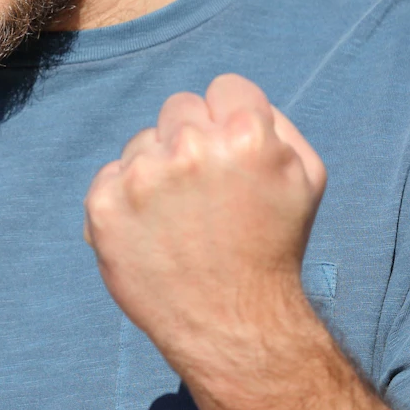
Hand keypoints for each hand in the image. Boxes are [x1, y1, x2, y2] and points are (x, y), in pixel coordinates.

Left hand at [84, 74, 327, 379]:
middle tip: (210, 191)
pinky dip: (127, 200)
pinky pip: (111, 176)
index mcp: (246, 135)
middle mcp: (189, 148)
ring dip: (158, 170)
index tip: (235, 153)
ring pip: (142, 142)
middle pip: (179, 108)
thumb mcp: (306, 177)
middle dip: (194, 139)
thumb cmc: (272, 247)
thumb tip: (231, 98)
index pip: (226, 87)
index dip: (233, 119)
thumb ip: (276, 123)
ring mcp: (141, 176)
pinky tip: (153, 232)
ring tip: (182, 219)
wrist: (232, 322)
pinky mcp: (103, 205)